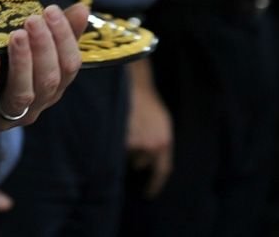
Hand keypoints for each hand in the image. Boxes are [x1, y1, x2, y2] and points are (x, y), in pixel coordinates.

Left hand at [0, 3, 86, 137]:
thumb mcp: (18, 48)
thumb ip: (49, 32)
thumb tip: (82, 8)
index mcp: (47, 87)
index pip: (69, 67)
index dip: (65, 39)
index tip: (52, 10)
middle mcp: (32, 105)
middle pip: (49, 81)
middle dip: (44, 48)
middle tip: (33, 19)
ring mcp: (3, 116)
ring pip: (22, 94)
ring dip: (23, 64)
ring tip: (17, 35)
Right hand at [127, 61, 172, 198]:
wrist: (134, 84)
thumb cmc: (146, 103)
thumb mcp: (161, 124)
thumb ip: (157, 143)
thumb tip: (144, 164)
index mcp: (164, 143)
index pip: (161, 171)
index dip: (154, 184)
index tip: (148, 194)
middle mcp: (151, 146)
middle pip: (140, 162)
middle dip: (135, 154)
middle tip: (131, 137)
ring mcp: (134, 142)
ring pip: (125, 153)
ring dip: (124, 145)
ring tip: (124, 125)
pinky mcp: (118, 137)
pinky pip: (114, 145)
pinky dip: (114, 139)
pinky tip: (116, 124)